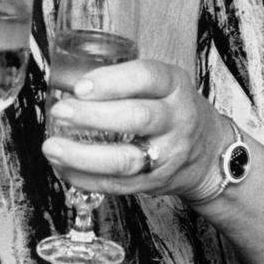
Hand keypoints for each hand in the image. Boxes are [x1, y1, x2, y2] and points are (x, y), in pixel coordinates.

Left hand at [42, 59, 230, 200]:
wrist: (210, 154)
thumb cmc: (172, 110)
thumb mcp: (160, 84)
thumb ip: (121, 81)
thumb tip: (64, 82)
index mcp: (174, 86)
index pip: (147, 78)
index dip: (111, 82)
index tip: (79, 86)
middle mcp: (175, 119)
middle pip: (137, 118)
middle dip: (93, 116)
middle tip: (60, 112)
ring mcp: (167, 155)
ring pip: (126, 159)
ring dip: (83, 156)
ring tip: (53, 147)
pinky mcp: (154, 183)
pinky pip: (118, 185)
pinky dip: (86, 178)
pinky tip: (63, 168)